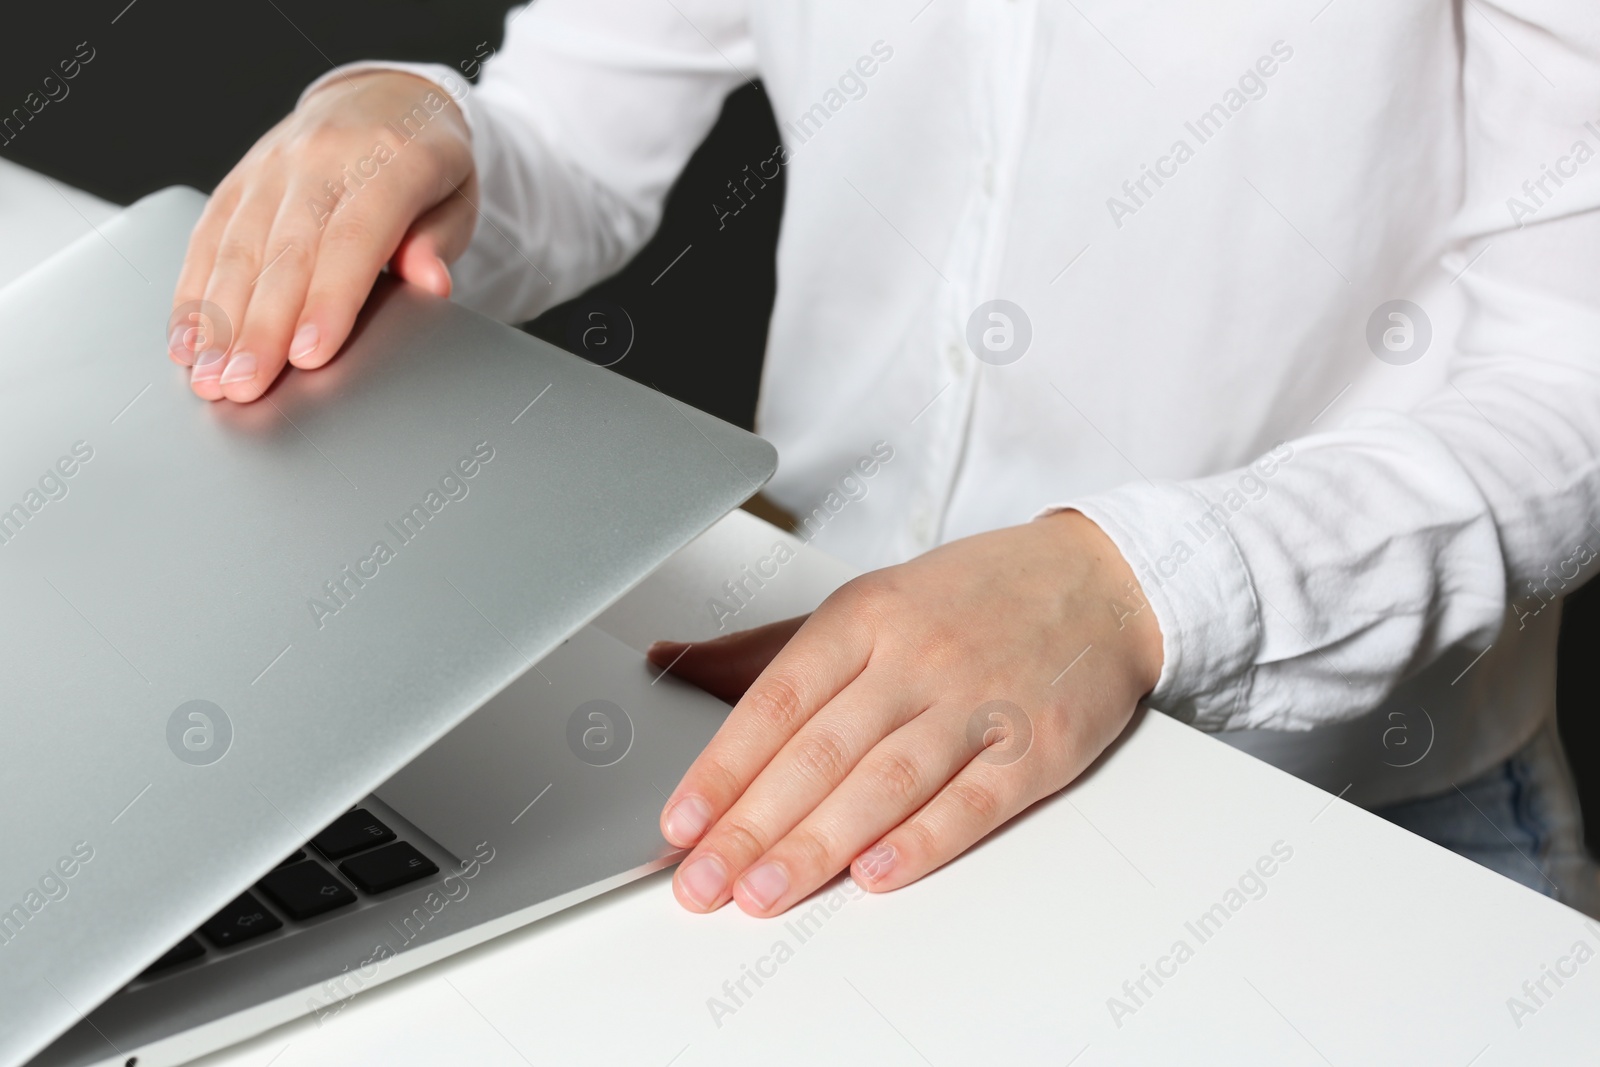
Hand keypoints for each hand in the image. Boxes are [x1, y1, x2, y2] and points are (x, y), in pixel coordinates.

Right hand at [169, 71, 475, 401]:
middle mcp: (322, 156)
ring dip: (218, 319)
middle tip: (245, 385)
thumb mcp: (456, 196)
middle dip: (261, 326)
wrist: (385, 97)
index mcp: (388, 158)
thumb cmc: (425, 162)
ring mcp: (273, 165)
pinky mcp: (239, 178)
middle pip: (286, 251)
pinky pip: (208, 237)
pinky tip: (185, 340)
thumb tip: (431, 282)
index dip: (328, 300)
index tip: (308, 357)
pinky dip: (193, 293)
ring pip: (238, 247)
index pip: (353, 238)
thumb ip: (440, 240)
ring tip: (209, 376)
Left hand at [648, 509, 1162, 916]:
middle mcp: (916, 656)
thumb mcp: (864, 602)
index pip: (776, 700)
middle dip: (752, 825)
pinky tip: (875, 875)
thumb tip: (667, 663)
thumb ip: (764, 650)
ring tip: (764, 893)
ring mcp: (979, 702)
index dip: (723, 766)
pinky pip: (973, 801)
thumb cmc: (971, 598)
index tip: (680, 822)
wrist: (1100, 580)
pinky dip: (923, 840)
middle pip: (820, 751)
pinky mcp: (1037, 748)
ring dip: (819, 844)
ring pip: (886, 781)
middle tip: (702, 885)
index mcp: (864, 617)